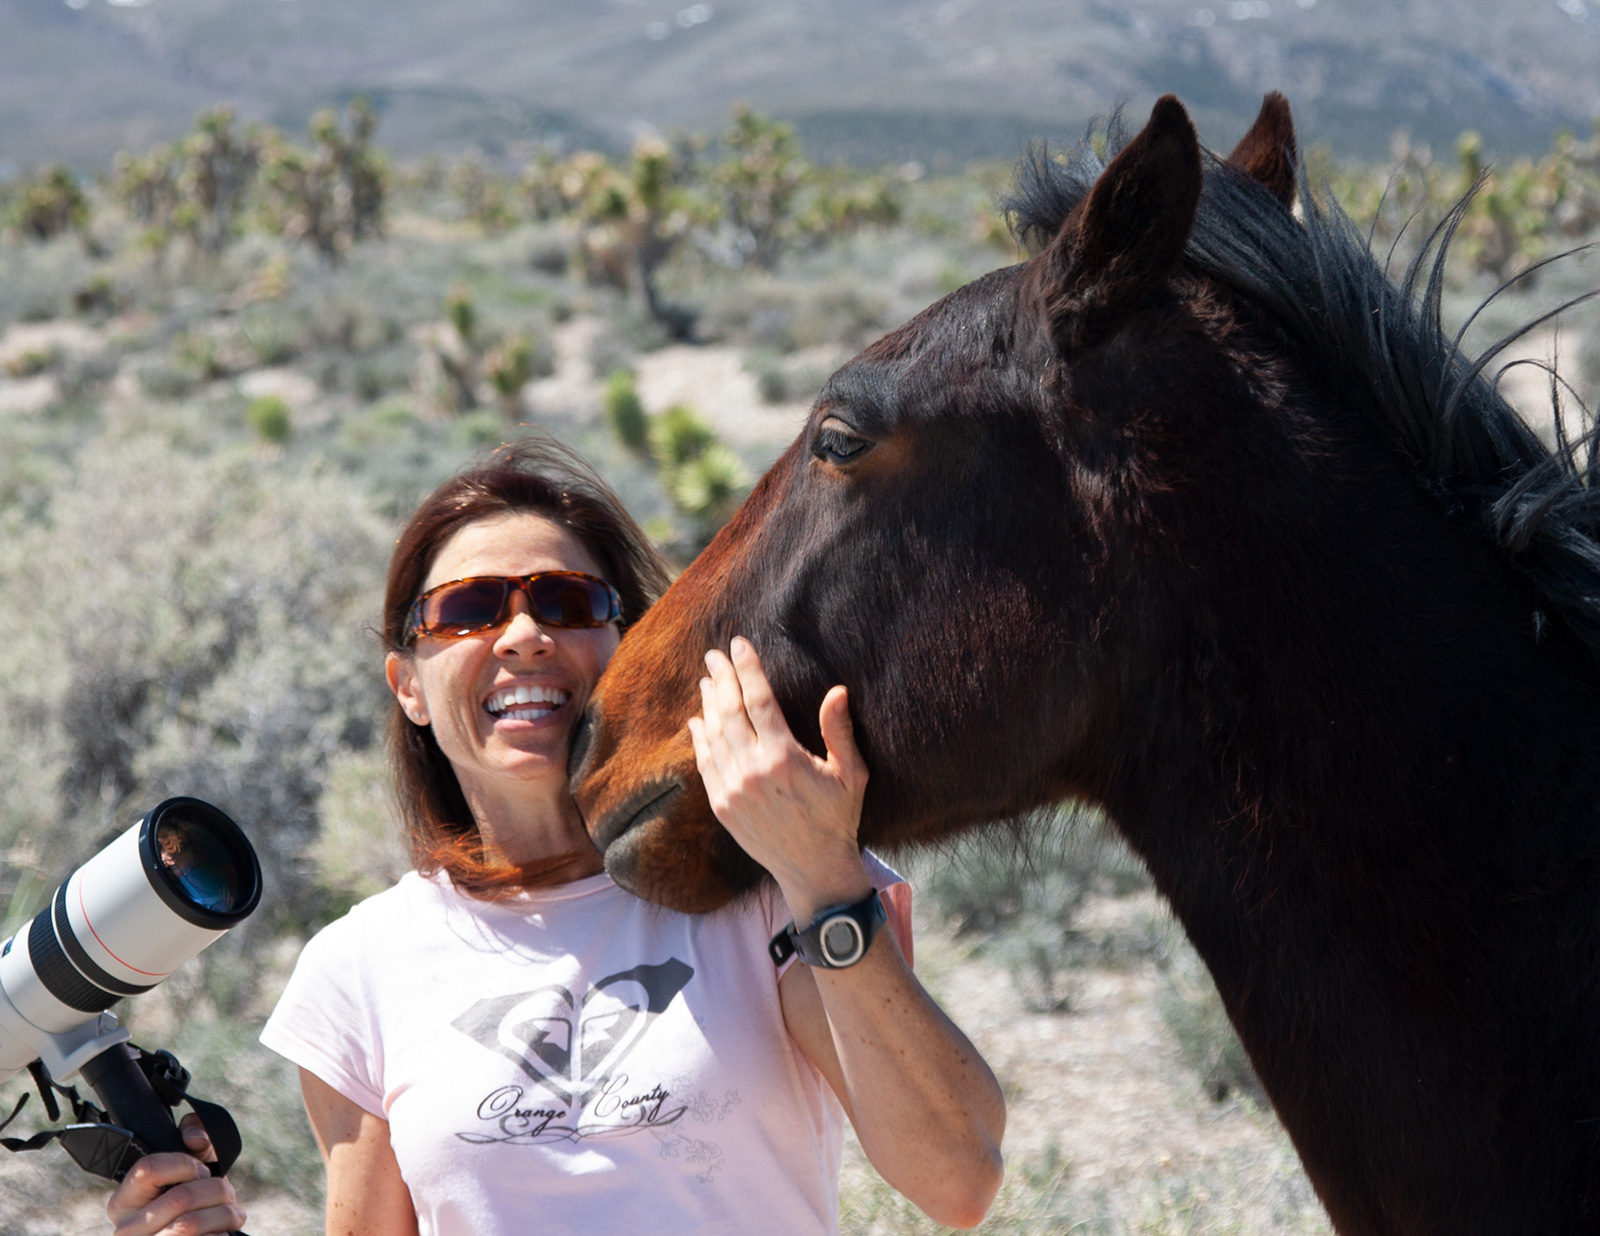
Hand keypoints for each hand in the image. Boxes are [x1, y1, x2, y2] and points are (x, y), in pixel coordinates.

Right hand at [106, 1113, 244, 1235]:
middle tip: (226, 1194)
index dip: (185, 1165)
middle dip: (217, 1191)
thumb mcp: (193, 1168)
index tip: (202, 1172)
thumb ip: (197, 1138)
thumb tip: (196, 1138)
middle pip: (179, 1198)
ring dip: (223, 1215)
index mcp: (124, 1200)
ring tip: (231, 1214)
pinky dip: (220, 1234)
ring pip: (189, 1225)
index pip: (148, 1169)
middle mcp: (126, 1228)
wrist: (194, 1235)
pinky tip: (222, 1232)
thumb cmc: (193, 1202)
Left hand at [687, 636, 869, 921]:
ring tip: (707, 680)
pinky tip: (697, 719)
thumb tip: (837, 690)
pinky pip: (705, 763)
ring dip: (708, 703)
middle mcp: (753, 771)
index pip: (759, 701)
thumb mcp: (851, 774)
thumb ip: (840, 731)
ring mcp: (733, 789)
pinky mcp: (722, 806)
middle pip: (729, 711)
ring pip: (713, 735)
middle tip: (714, 655)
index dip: (747, 669)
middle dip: (720, 678)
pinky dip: (699, 738)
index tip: (738, 645)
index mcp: (784, 758)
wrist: (813, 868)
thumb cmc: (837, 818)